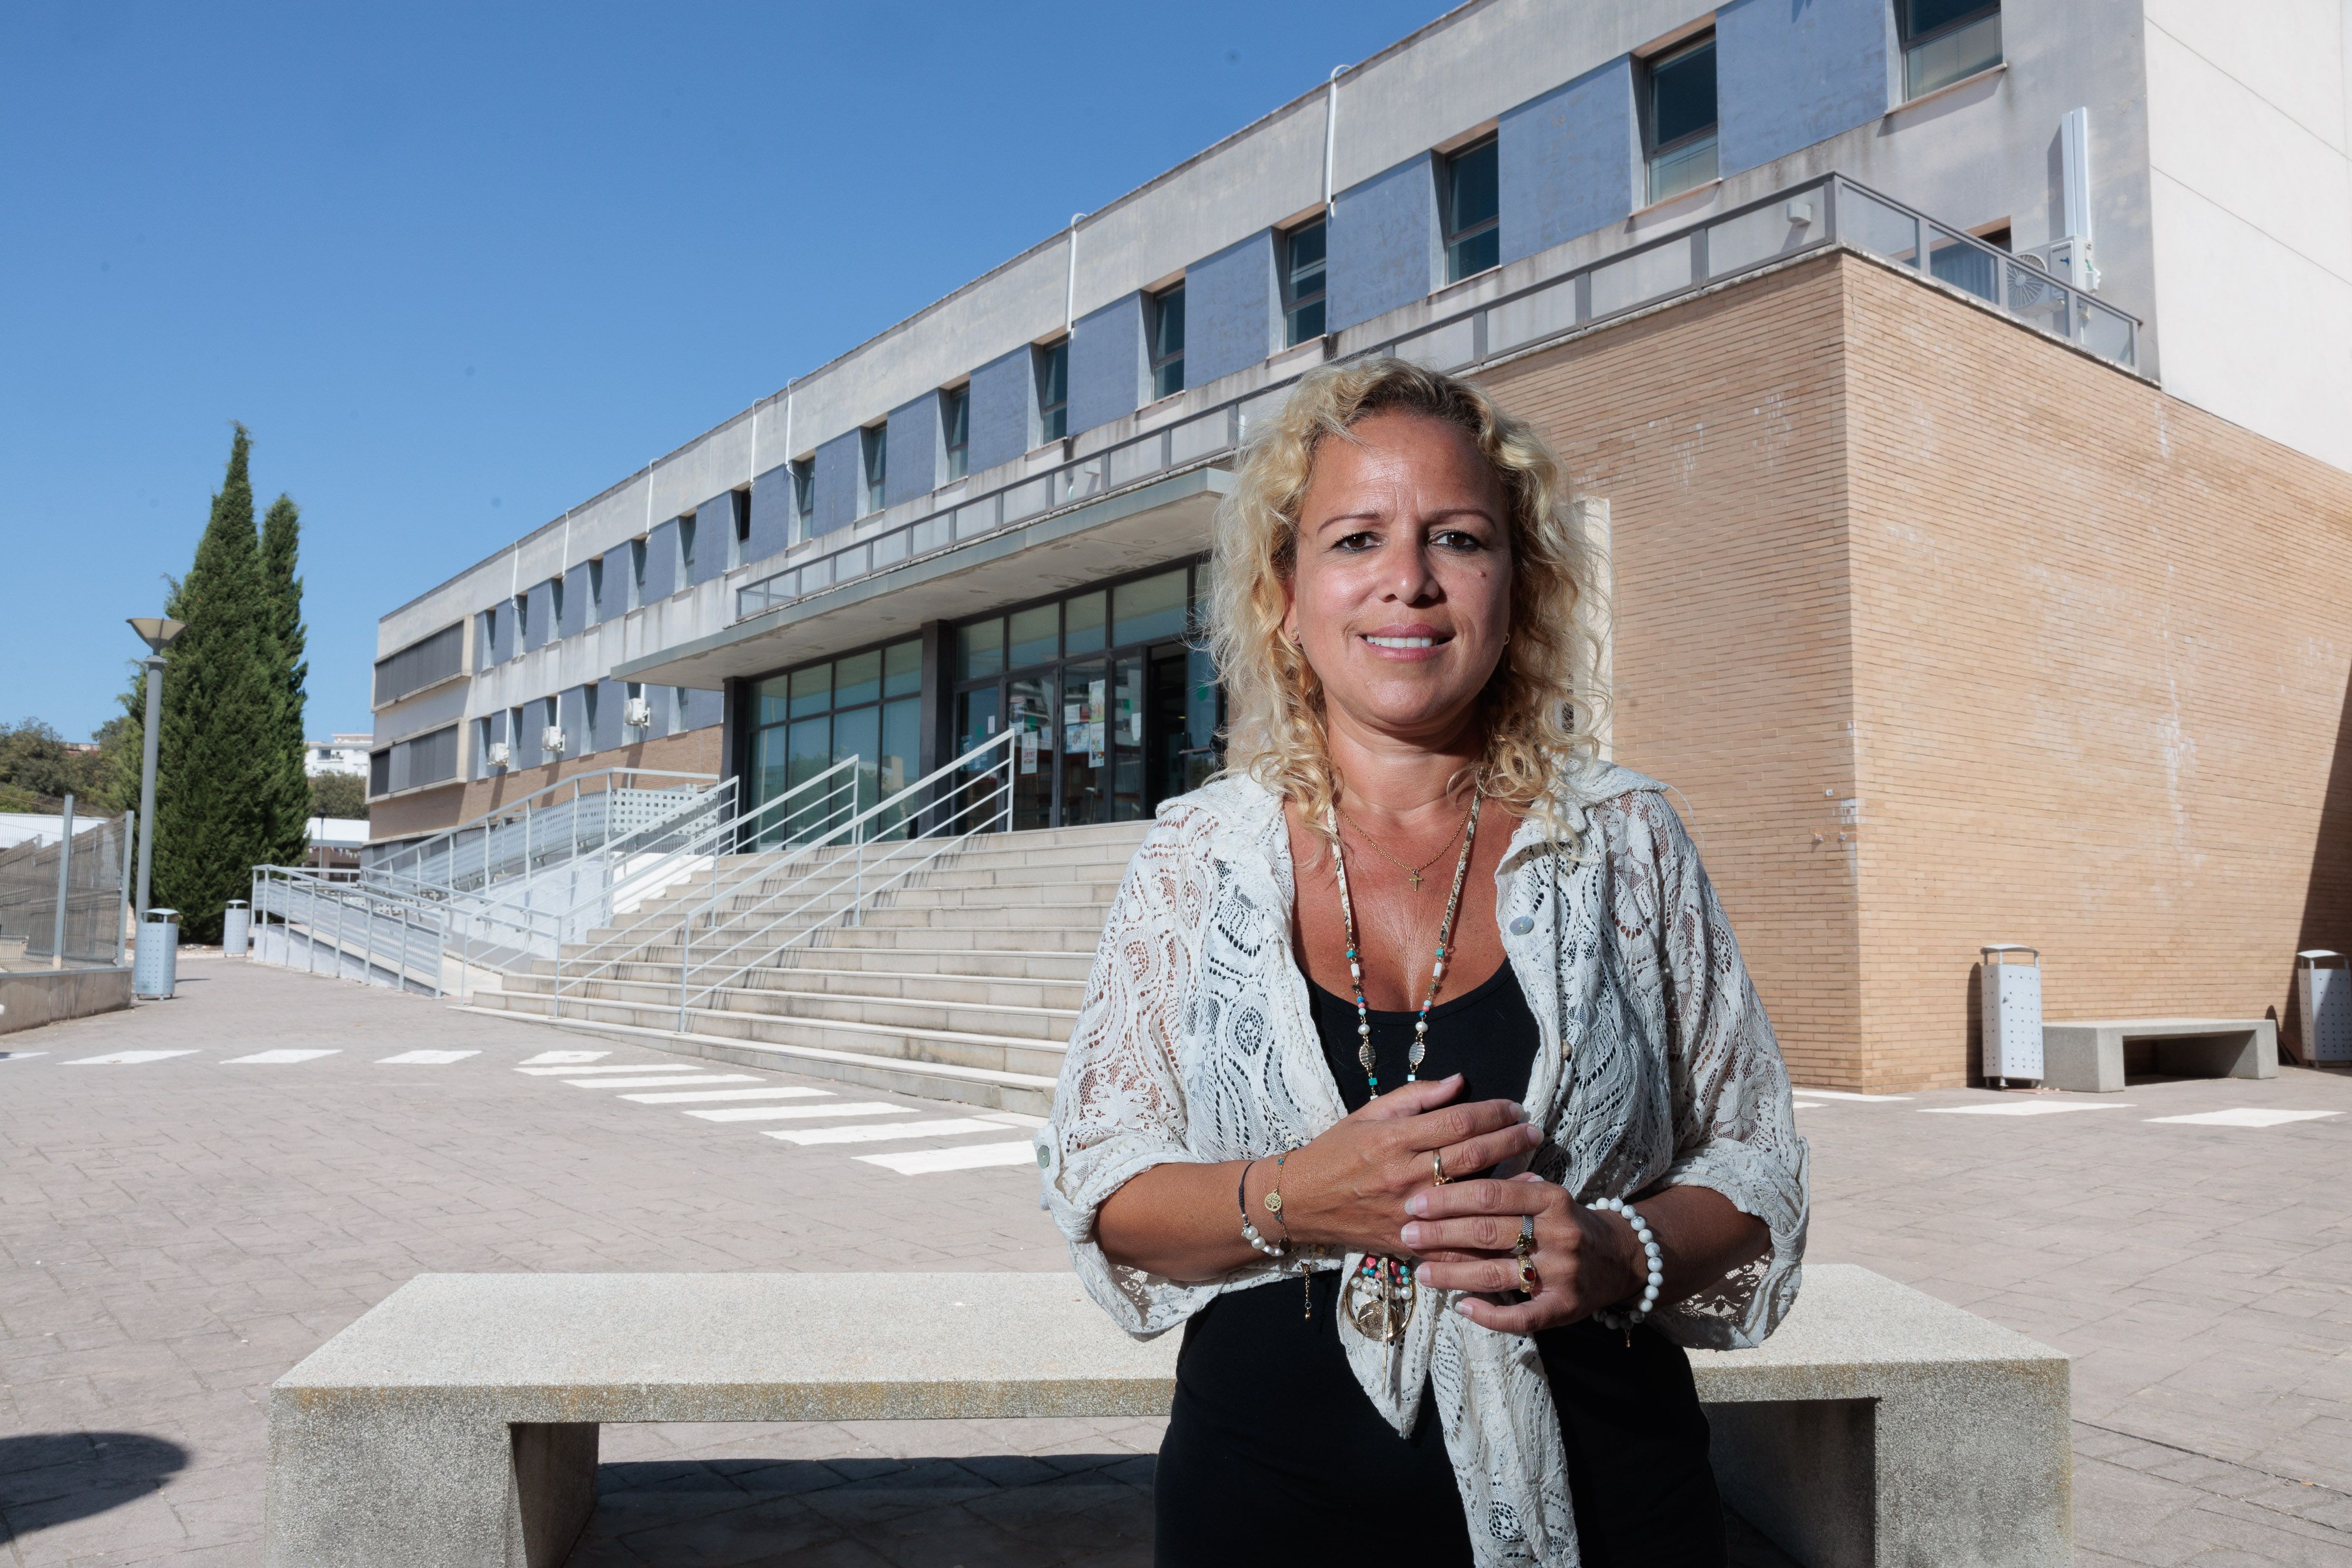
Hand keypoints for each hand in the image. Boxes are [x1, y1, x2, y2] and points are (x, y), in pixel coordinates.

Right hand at [1277, 1075, 1544, 1256]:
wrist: (1299, 1201)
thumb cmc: (1335, 1151)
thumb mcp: (1368, 1113)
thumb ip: (1416, 1096)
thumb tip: (1459, 1082)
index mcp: (1394, 1138)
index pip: (1457, 1121)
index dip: (1493, 1112)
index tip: (1515, 1108)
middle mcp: (1403, 1174)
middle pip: (1471, 1154)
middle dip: (1511, 1141)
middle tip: (1535, 1132)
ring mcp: (1407, 1212)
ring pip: (1469, 1197)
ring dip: (1508, 1184)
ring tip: (1535, 1172)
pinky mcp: (1405, 1241)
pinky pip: (1453, 1244)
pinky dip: (1483, 1237)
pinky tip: (1508, 1226)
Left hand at [1399, 1172, 1644, 1334]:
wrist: (1620, 1259)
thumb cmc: (1568, 1222)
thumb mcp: (1547, 1196)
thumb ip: (1511, 1188)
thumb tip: (1459, 1175)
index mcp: (1552, 1199)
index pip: (1491, 1194)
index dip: (1449, 1198)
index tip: (1415, 1201)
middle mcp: (1559, 1234)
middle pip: (1488, 1232)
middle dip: (1441, 1233)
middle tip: (1407, 1233)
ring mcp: (1562, 1274)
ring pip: (1496, 1274)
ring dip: (1452, 1274)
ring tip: (1421, 1271)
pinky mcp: (1564, 1308)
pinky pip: (1520, 1316)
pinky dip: (1488, 1314)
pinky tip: (1461, 1307)